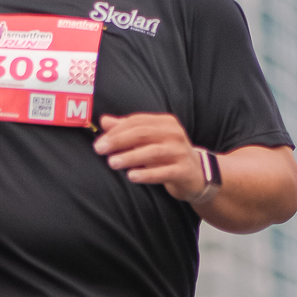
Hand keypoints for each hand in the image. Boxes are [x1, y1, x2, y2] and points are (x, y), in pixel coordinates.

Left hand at [94, 114, 210, 202]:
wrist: (196, 175)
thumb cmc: (167, 155)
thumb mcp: (149, 140)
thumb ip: (128, 130)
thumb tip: (104, 120)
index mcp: (165, 123)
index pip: (137, 122)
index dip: (116, 130)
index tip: (99, 140)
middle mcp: (174, 134)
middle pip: (143, 133)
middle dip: (119, 141)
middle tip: (100, 149)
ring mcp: (180, 152)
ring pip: (152, 152)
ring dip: (130, 157)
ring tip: (112, 163)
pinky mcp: (183, 171)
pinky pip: (163, 172)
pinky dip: (146, 174)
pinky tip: (132, 176)